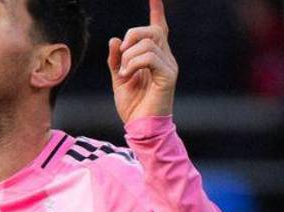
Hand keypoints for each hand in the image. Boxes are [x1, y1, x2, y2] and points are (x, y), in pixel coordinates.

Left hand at [107, 0, 178, 124]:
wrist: (140, 127)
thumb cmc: (133, 106)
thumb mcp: (118, 78)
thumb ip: (116, 60)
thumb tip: (114, 40)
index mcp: (155, 57)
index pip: (159, 28)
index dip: (157, 11)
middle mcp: (166, 58)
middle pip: (151, 30)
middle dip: (131, 36)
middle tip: (121, 57)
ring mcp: (169, 66)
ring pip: (148, 42)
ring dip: (129, 56)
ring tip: (124, 73)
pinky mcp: (168, 76)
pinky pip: (149, 57)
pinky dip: (133, 63)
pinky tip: (127, 75)